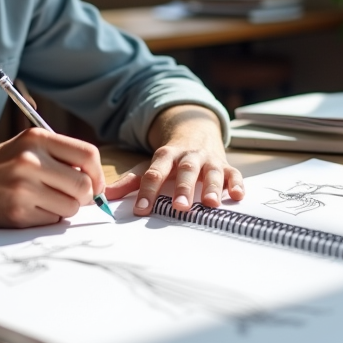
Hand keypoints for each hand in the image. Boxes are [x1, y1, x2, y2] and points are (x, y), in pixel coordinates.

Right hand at [0, 128, 105, 227]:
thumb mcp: (26, 147)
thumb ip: (60, 157)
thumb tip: (96, 181)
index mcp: (37, 139)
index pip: (88, 154)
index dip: (98, 173)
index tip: (94, 183)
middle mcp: (30, 160)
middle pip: (84, 185)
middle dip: (84, 196)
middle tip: (73, 197)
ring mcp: (23, 188)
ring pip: (71, 207)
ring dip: (65, 209)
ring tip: (46, 201)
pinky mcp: (17, 213)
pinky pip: (52, 221)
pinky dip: (47, 218)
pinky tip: (30, 209)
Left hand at [104, 105, 243, 215]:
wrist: (197, 132)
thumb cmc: (171, 159)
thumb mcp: (151, 165)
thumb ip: (131, 181)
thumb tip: (105, 196)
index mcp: (166, 156)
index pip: (155, 173)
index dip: (148, 191)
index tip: (142, 210)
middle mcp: (189, 156)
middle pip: (186, 170)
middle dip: (184, 188)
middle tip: (181, 206)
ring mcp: (209, 160)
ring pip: (212, 171)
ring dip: (212, 187)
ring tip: (211, 204)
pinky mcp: (226, 166)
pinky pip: (234, 174)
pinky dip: (237, 184)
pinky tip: (238, 196)